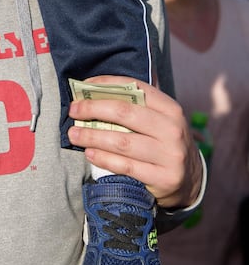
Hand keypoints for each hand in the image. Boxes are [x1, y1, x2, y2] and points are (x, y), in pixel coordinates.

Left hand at [67, 75, 202, 209]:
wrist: (191, 181)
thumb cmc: (164, 142)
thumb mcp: (160, 119)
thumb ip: (136, 104)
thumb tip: (95, 86)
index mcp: (170, 108)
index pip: (135, 88)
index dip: (106, 84)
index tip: (82, 86)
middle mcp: (172, 130)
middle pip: (125, 113)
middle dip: (93, 109)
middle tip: (73, 110)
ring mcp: (170, 156)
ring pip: (122, 142)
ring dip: (92, 136)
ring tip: (74, 134)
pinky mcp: (164, 179)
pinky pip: (126, 167)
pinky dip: (104, 159)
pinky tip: (89, 153)